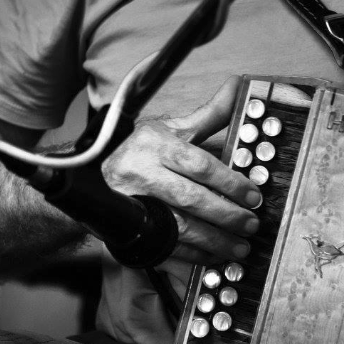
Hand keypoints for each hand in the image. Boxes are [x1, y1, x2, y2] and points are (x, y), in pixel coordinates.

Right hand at [102, 76, 260, 264]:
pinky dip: (193, 255)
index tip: (253, 195)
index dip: (230, 182)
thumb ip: (209, 115)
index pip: (199, 164)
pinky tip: (214, 255)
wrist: (90, 176)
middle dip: (227, 215)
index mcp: (155, 144)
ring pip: (179, 226)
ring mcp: (133, 203)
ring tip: (240, 246)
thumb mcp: (171, 130)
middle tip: (251, 224)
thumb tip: (238, 87)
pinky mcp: (130, 228)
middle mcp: (141, 172)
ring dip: (214, 240)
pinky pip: (166, 246)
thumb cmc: (139, 151)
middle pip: (191, 198)